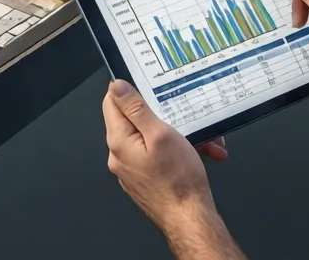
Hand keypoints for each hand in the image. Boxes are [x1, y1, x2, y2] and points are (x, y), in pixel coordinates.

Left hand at [103, 81, 220, 229]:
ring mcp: (131, 169)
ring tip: (197, 140)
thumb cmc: (178, 182)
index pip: (111, 102)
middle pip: (132, 120)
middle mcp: (119, 156)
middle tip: (179, 116)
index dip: (129, 90)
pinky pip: (154, 155)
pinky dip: (173, 150)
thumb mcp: (159, 134)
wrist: (191, 220)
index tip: (147, 87)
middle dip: (159, 115)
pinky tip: (195, 152)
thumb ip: (135, 108)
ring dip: (173, 134)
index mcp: (118, 142)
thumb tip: (117, 87)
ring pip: (148, 138)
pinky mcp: (144, 178)